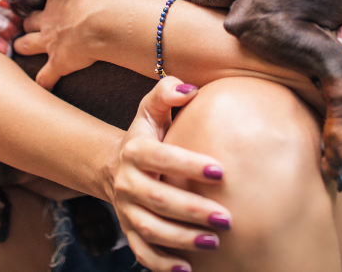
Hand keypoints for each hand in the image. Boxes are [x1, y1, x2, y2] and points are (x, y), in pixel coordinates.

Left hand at [13, 0, 122, 89]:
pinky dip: (44, 82)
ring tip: (19, 50)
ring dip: (23, 47)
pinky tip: (42, 87)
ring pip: (27, 45)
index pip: (49, 2)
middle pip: (30, 22)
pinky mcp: (57, 62)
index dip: (49, 6)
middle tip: (27, 28)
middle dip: (27, 25)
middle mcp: (48, 20)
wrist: (103, 18)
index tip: (51, 8)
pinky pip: (45, 76)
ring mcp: (50, 42)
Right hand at [106, 76, 230, 271]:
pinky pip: (141, 252)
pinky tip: (187, 270)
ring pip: (151, 229)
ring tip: (215, 242)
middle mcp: (127, 181)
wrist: (115, 165)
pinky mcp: (128, 231)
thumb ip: (166, 93)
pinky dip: (161, 264)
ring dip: (182, 239)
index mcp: (135, 150)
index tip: (221, 171)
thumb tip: (189, 88)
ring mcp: (126, 209)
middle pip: (158, 199)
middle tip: (226, 218)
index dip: (188, 164)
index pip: (160, 157)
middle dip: (192, 210)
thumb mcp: (151, 110)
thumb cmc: (146, 135)